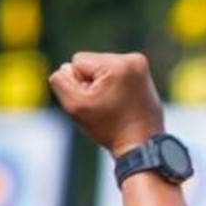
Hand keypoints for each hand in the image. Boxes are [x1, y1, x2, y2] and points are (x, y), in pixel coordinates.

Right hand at [49, 52, 163, 156]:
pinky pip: (115, 74)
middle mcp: (134, 59)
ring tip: (115, 106)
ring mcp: (141, 67)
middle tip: (107, 106)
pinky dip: (114, 88)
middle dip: (92, 84)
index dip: (79, 84)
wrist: (142, 146)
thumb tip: (66, 68)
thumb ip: (60, 81)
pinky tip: (122, 103)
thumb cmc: (109, 128)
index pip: (78, 61)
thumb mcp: (75, 106)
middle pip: (91, 63)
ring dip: (103, 86)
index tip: (97, 103)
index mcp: (119, 64)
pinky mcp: (144, 76)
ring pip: (102, 69)